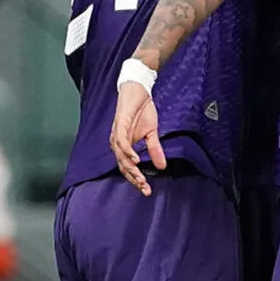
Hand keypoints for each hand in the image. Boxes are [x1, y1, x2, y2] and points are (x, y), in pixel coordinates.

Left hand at [110, 80, 165, 195]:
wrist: (138, 90)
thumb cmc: (141, 111)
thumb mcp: (152, 132)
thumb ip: (155, 149)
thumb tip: (162, 166)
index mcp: (124, 146)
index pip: (128, 168)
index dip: (137, 179)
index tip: (147, 190)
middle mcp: (117, 143)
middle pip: (123, 166)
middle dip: (134, 179)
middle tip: (145, 188)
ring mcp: (117, 135)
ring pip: (121, 157)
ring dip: (130, 169)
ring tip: (140, 179)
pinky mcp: (120, 125)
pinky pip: (122, 143)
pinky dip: (128, 153)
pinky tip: (136, 160)